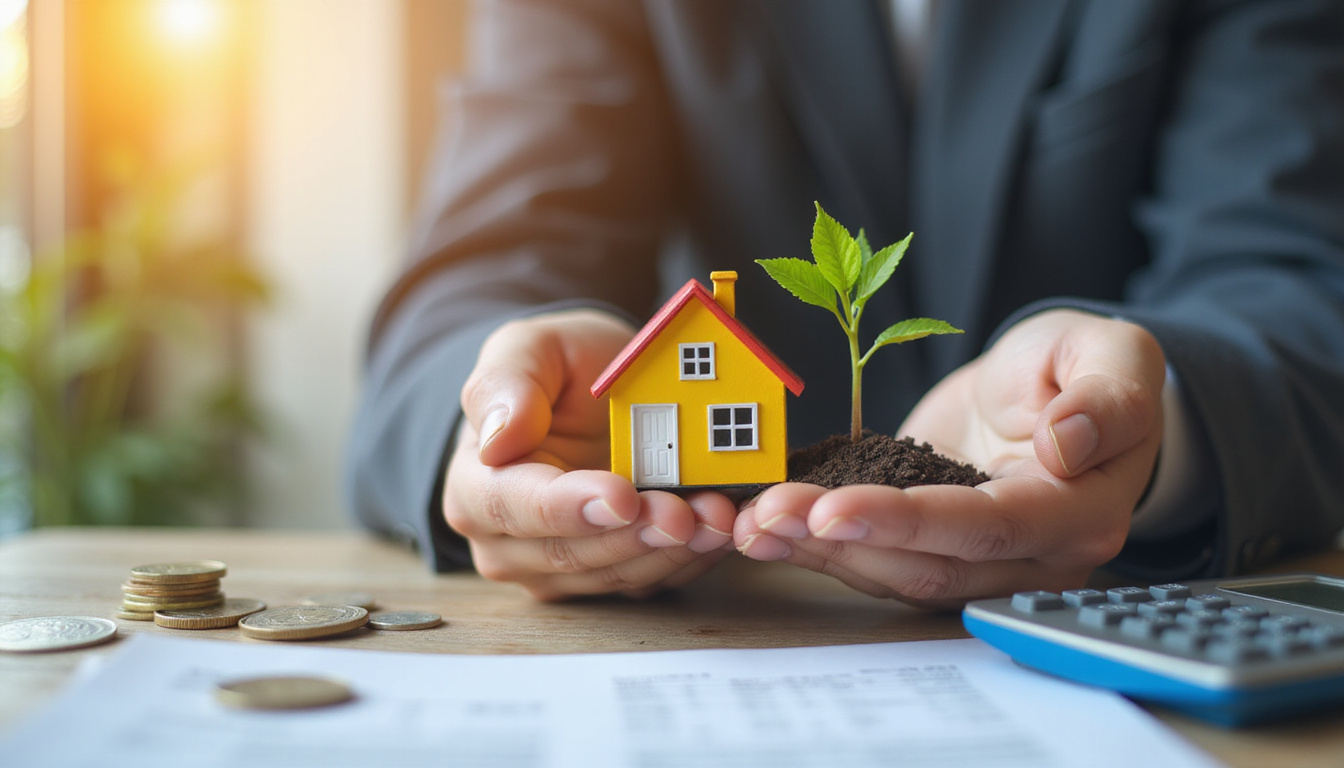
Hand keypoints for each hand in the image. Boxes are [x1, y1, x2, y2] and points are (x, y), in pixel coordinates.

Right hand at [444, 309, 735, 600]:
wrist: (591, 394)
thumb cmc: (557, 370)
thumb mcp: (530, 347)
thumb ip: (505, 383)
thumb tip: (497, 438)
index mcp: (476, 483)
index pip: (515, 505)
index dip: (570, 507)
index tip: (622, 495)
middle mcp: (506, 541)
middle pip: (570, 553)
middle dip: (635, 535)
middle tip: (688, 511)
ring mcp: (555, 568)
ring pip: (614, 575)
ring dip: (671, 551)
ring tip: (718, 516)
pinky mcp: (606, 577)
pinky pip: (648, 581)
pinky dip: (689, 558)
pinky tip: (722, 528)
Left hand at [733, 309, 1164, 606]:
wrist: (1056, 389)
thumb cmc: (1085, 369)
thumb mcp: (1112, 356)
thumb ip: (1106, 399)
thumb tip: (1067, 444)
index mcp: (1077, 513)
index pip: (985, 530)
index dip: (905, 524)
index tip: (830, 508)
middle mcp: (1028, 558)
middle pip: (925, 568)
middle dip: (838, 543)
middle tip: (765, 514)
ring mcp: (975, 563)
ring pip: (889, 574)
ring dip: (812, 551)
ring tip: (744, 521)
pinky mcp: (929, 548)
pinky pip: (871, 557)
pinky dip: (812, 543)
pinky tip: (757, 523)